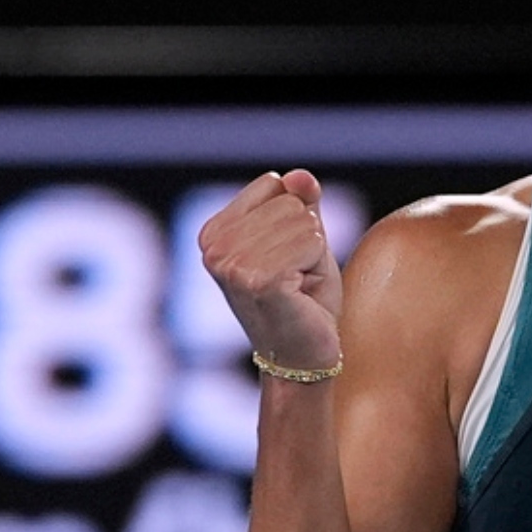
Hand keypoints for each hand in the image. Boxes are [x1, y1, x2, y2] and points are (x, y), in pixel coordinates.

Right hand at [197, 169, 344, 370]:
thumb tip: (299, 176)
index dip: (296, 220)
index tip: (286, 258)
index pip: (274, 184)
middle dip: (308, 240)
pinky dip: (318, 268)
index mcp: (215, 232)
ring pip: (305, 223)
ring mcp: (231, 264)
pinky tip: (299, 295)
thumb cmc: (304, 299)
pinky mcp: (257, 280)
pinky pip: (312, 243)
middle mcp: (214, 246)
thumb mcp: (304, 240)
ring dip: (314, 257)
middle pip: (291, 203)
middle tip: (295, 278)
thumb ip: (302, 203)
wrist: (304, 356)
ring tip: (297, 288)